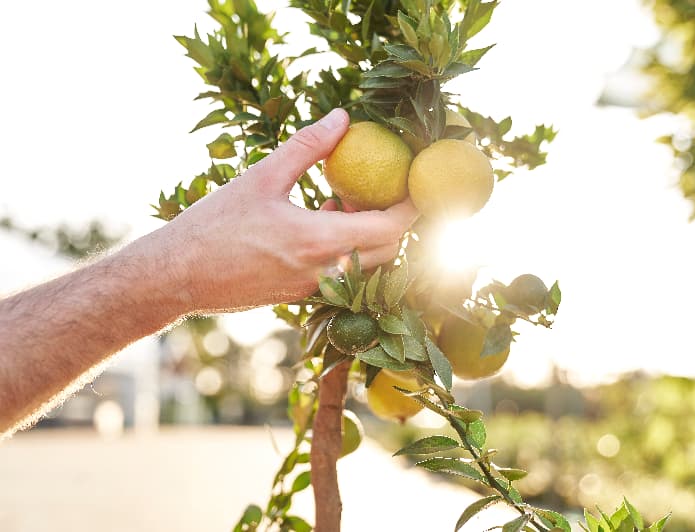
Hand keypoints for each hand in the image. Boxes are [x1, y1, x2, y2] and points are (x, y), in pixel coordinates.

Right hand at [149, 108, 417, 313]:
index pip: (392, 228)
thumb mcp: (262, 177)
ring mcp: (315, 289)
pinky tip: (322, 218)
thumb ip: (308, 146)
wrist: (177, 276)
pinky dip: (346, 247)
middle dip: (398, 221)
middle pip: (388, 250)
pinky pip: (341, 272)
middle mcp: (326, 272)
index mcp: (321, 241)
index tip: (417, 183)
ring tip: (348, 197)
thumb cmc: (215, 225)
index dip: (412, 206)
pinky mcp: (301, 295)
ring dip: (370, 234)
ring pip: (366, 264)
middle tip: (389, 187)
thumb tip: (343, 117)